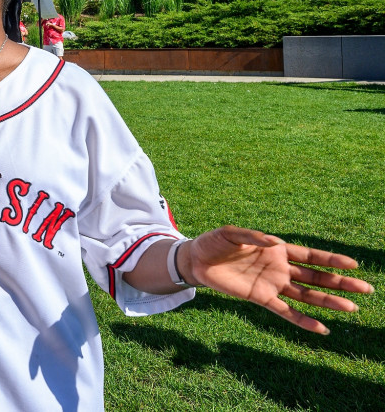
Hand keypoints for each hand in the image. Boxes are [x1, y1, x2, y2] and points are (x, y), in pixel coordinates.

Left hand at [184, 226, 373, 333]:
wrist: (195, 260)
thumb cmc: (214, 242)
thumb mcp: (230, 233)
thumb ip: (252, 236)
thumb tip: (274, 243)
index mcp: (276, 249)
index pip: (310, 256)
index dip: (331, 260)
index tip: (354, 264)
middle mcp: (279, 268)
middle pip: (316, 277)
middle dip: (341, 282)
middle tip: (367, 289)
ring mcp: (272, 284)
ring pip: (306, 295)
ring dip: (328, 302)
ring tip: (352, 308)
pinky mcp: (260, 298)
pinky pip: (285, 311)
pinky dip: (303, 320)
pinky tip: (321, 329)